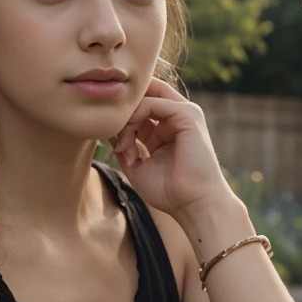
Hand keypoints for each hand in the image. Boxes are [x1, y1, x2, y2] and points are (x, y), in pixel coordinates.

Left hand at [107, 78, 232, 216]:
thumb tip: (109, 133)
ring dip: (126, 119)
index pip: (143, 105)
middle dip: (123, 113)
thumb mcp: (138, 169)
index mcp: (168, 129)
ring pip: (145, 100)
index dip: (122, 114)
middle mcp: (178, 117)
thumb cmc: (170, 193)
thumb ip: (125, 149)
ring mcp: (185, 114)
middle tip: (113, 138)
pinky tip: (128, 139)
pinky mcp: (188, 115)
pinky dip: (134, 118)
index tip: (108, 136)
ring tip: (122, 145)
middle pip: (144, 96)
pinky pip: (152, 103)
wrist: (194, 205)